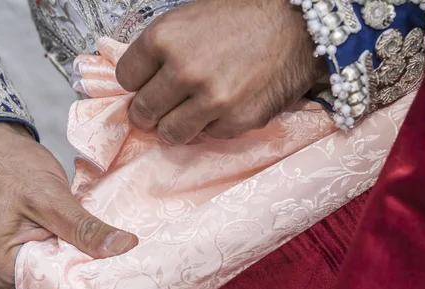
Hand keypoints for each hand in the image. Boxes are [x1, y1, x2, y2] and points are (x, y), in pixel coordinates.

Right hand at [0, 123, 137, 288]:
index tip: (125, 275)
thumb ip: (84, 228)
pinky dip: (75, 248)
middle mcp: (5, 276)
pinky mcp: (26, 248)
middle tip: (129, 265)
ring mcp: (14, 263)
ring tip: (120, 255)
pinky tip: (98, 242)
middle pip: (58, 285)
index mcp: (4, 272)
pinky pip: (55, 256)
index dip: (89, 285)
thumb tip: (124, 247)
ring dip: (84, 260)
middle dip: (90, 275)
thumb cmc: (8, 167)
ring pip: (59, 270)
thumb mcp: (50, 198)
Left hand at [116, 0, 325, 144]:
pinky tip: (223, 107)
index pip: (126, 78)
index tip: (146, 85)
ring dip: (175, 126)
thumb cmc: (243, 17)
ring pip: (170, 133)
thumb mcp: (189, 19)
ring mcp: (211, 100)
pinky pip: (207, 136)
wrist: (298, 27)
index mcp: (164, 38)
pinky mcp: (236, 121)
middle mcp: (184, 71)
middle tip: (159, 110)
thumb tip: (139, 81)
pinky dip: (210, 126)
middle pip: (142, 111)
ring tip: (189, 113)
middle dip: (147, 112)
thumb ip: (161, 50)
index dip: (136, 83)